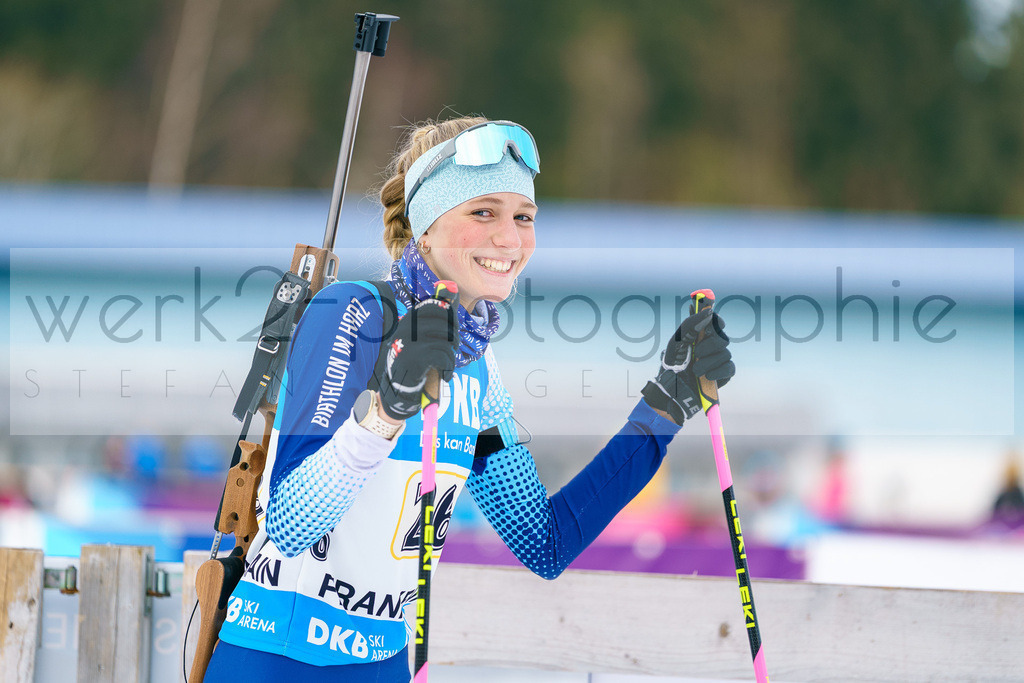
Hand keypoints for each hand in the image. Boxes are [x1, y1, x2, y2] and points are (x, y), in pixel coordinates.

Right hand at [377, 296, 458, 419]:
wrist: (398, 388)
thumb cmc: (415, 359)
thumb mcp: (423, 334)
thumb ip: (439, 312)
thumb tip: (453, 286)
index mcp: (410, 319)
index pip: (437, 306)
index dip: (450, 320)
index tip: (448, 333)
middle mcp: (408, 327)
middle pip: (446, 323)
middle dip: (453, 338)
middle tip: (450, 350)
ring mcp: (410, 342)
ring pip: (447, 342)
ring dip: (450, 357)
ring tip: (444, 365)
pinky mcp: (414, 358)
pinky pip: (443, 356)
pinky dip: (448, 368)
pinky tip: (444, 374)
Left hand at [641, 308, 734, 423]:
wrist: (672, 388)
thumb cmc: (673, 363)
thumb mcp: (677, 341)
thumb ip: (691, 324)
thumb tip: (709, 311)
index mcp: (701, 334)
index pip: (716, 322)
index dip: (717, 321)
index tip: (713, 324)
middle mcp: (712, 345)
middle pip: (723, 338)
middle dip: (709, 346)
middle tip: (697, 353)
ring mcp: (719, 359)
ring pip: (725, 354)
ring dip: (708, 363)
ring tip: (695, 371)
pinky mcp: (724, 374)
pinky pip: (729, 368)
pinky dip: (718, 372)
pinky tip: (707, 376)